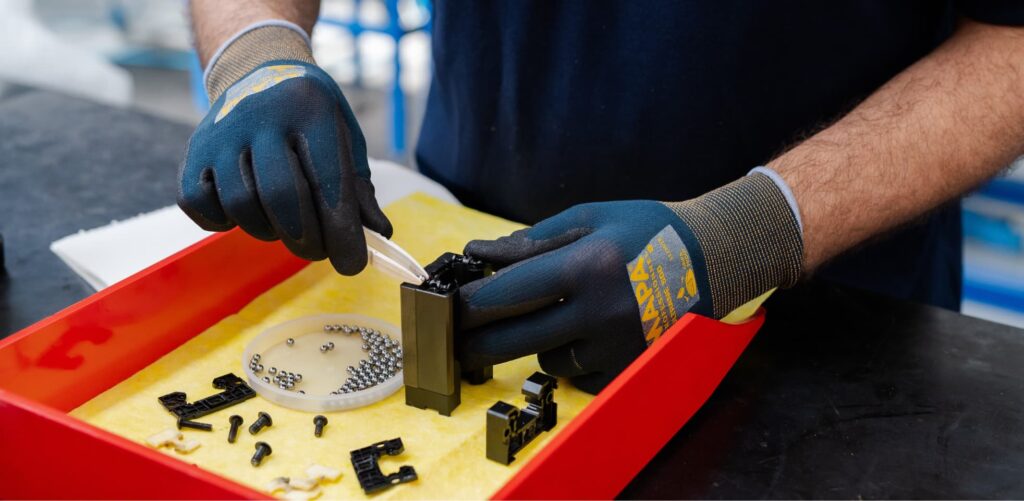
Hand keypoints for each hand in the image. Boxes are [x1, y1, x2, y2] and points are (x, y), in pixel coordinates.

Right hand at [178, 60, 391, 274]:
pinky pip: (198, 203)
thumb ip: (358, 188)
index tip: (352, 264)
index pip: (327, 181)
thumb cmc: (310, 116)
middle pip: (281, 196)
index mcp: (309, 110)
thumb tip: (378, 234)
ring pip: (240, 205)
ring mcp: (220, 134)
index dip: (341, 231)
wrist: (259, 72)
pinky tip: (244, 213)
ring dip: (267, 231)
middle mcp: (260, 116)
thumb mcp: (344, 138)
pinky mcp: (193, 151)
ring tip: (284, 225)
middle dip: (305, 238)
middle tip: (318, 250)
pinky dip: (221, 221)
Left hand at [457, 174, 803, 392]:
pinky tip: (582, 334)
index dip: (468, 304)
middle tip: (458, 336)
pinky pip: (580, 375)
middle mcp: (600, 311)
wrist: (715, 258)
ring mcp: (617, 344)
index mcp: (585, 266)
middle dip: (477, 340)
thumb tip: (479, 254)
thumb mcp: (589, 218)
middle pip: (514, 340)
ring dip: (535, 344)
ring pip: (547, 360)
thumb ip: (530, 240)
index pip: (507, 295)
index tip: (447, 306)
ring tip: (550, 318)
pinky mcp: (631, 366)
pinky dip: (570, 358)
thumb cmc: (646, 230)